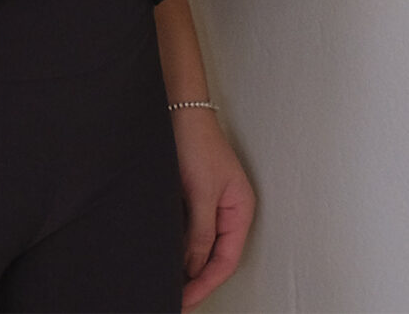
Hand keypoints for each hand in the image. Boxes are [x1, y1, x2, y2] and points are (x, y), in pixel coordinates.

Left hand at [170, 106, 254, 309]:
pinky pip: (193, 235)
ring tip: (172, 287)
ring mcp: (213, 207)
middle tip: (177, 301)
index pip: (226, 260)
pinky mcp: (196, 201)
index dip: (205, 284)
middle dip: (199, 282)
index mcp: (240, 210)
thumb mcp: (201, 194)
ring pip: (204, 249)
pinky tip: (169, 260)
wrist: (179, 113)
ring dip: (190, 269)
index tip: (185, 301)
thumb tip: (195, 268)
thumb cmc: (197, 144)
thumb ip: (200, 233)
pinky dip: (182, 252)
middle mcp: (229, 211)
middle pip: (217, 258)